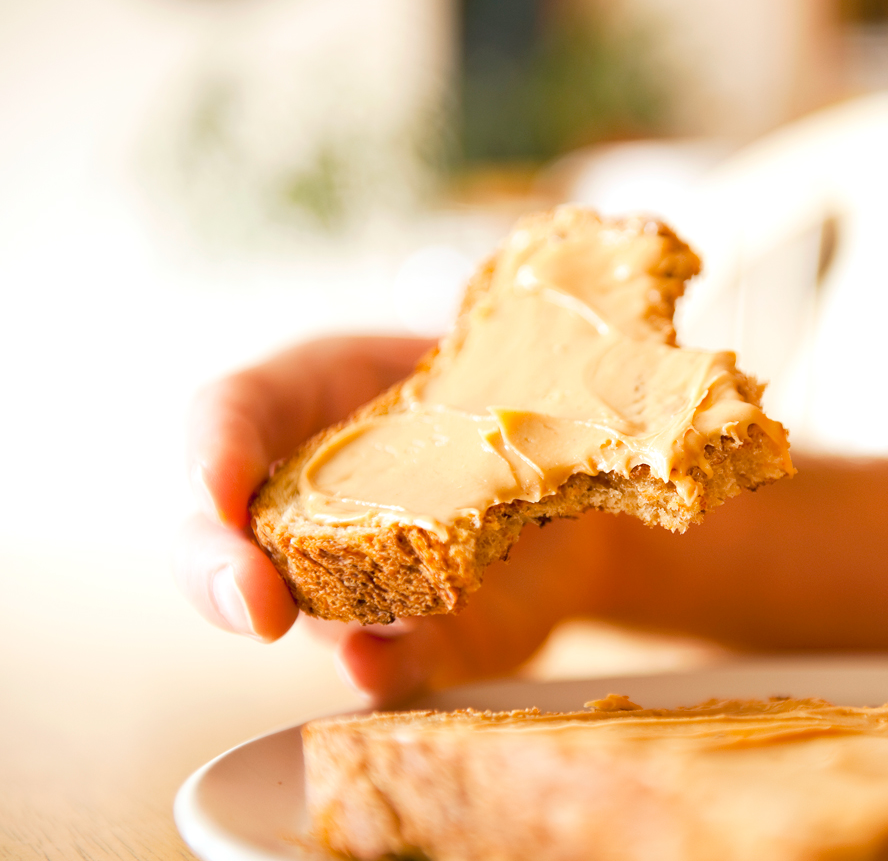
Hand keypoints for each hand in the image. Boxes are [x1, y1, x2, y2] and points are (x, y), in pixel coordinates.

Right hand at [175, 335, 613, 705]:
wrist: (566, 480)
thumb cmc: (495, 398)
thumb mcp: (480, 359)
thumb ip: (475, 361)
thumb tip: (521, 325)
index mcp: (314, 400)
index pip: (233, 415)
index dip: (214, 449)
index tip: (218, 491)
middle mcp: (312, 501)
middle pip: (222, 539)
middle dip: (221, 571)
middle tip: (251, 598)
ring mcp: (353, 579)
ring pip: (300, 609)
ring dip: (312, 625)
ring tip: (334, 637)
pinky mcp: (418, 635)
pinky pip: (388, 660)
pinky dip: (381, 668)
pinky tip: (372, 668)